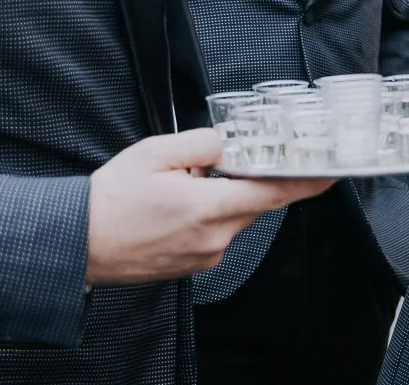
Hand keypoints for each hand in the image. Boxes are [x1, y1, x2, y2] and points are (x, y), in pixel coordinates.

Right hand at [85, 128, 332, 285]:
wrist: (77, 243)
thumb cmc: (111, 199)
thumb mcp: (156, 152)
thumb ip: (203, 143)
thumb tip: (231, 143)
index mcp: (208, 209)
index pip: (272, 193)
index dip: (305, 182)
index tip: (331, 173)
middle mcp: (213, 240)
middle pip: (251, 203)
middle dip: (241, 179)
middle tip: (208, 164)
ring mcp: (204, 257)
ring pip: (231, 218)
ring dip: (217, 198)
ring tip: (176, 187)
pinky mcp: (192, 266)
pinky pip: (214, 234)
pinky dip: (204, 216)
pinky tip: (171, 208)